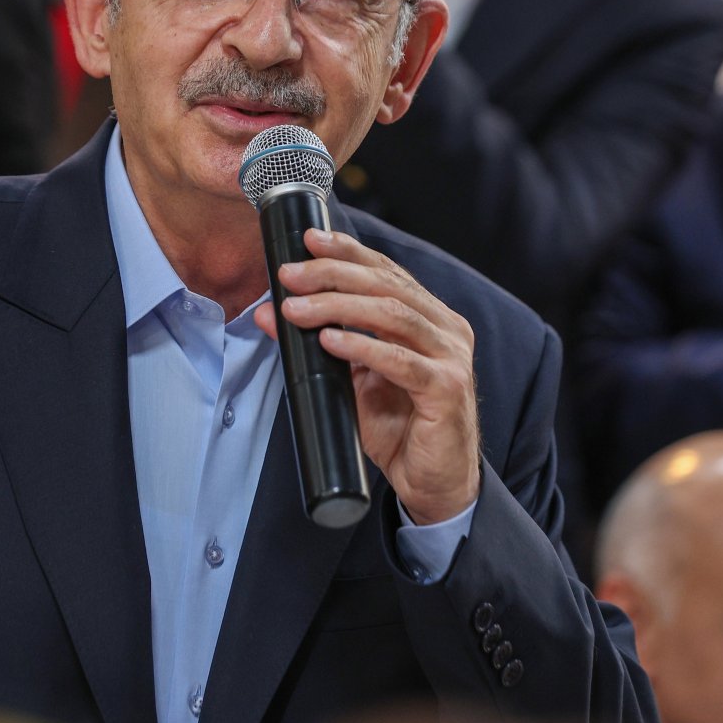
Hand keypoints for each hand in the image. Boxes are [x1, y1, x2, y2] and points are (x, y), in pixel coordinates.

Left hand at [254, 229, 479, 523]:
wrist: (434, 482)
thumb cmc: (399, 428)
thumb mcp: (351, 380)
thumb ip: (320, 342)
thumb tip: (270, 312)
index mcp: (430, 318)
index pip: (387, 272)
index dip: (348, 252)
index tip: (308, 240)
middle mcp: (446, 328)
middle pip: (387, 285)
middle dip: (333, 275)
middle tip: (291, 275)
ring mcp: (452, 358)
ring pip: (393, 315)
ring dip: (338, 307)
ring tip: (297, 309)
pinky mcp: (448, 390)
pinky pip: (401, 361)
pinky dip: (362, 347)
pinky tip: (330, 341)